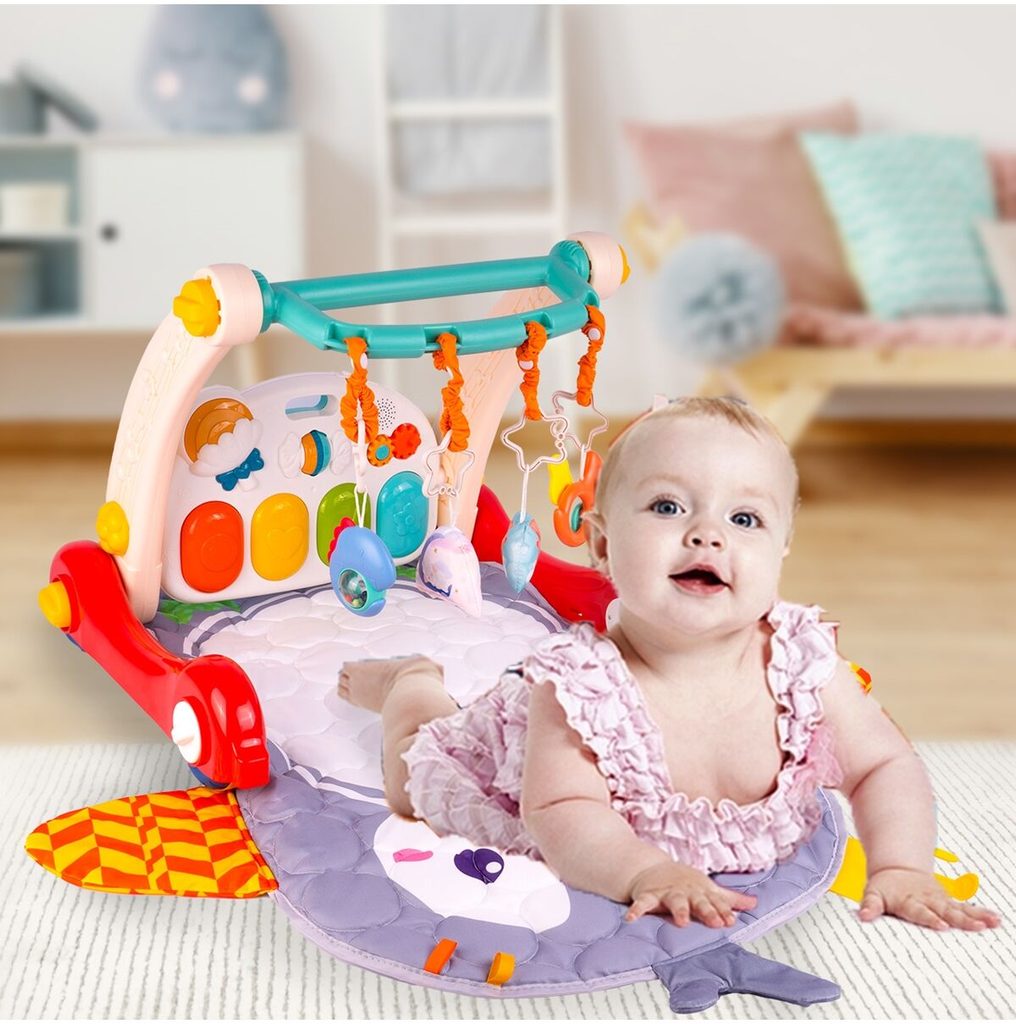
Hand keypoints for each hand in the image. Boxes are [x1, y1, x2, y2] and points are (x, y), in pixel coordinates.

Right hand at [626, 861, 757, 928]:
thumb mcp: (708, 888)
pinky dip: (636, 910)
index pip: (715, 902)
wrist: (652, 868)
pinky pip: (641, 903)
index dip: (723, 911)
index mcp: (701, 891)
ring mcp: (667, 892)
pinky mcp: (649, 895)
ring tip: (682, 922)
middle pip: (698, 901)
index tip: (730, 921)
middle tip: (716, 922)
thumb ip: (730, 899)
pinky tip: (632, 919)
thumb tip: (754, 904)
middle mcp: (686, 891)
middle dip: (707, 910)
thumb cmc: (685, 882)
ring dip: (679, 910)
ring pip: (674, 901)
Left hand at [860, 868, 1001, 930]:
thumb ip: (870, 905)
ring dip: (976, 916)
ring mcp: (940, 900)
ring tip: (993, 923)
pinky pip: (967, 908)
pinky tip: (996, 920)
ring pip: (960, 909)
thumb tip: (863, 916)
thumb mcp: (873, 893)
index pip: (920, 911)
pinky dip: (981, 913)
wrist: (897, 869)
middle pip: (945, 911)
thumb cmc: (884, 887)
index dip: (930, 918)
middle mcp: (928, 900)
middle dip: (961, 919)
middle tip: (976, 927)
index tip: (941, 925)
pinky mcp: (949, 901)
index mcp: (908, 900)